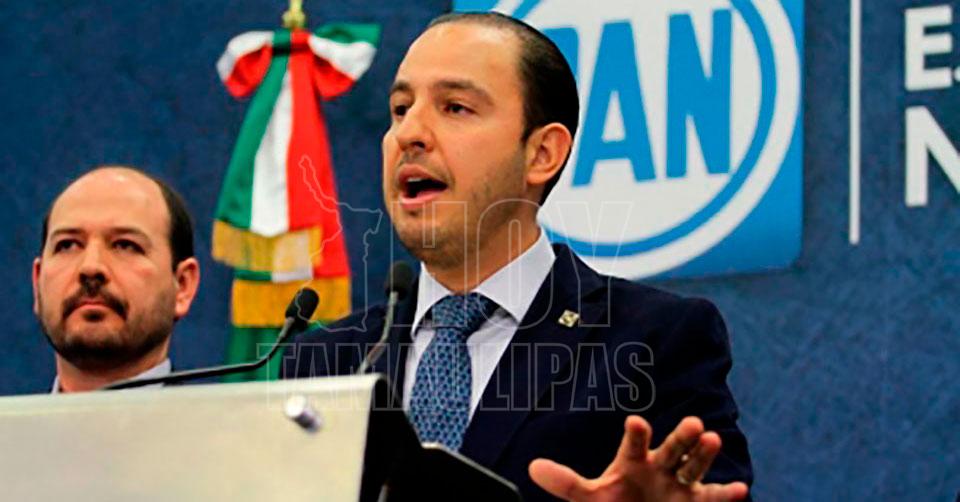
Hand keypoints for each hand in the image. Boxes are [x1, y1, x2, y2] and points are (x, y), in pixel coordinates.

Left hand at [528, 416, 747, 501]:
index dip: (635, 434)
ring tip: (712, 439)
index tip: (635, 422)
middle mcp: (660, 467)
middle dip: (682, 437)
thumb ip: (566, 484)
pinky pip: (714, 497)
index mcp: (633, 460)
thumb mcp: (590, 498)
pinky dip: (728, 493)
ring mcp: (680, 484)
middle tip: (693, 422)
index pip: (634, 444)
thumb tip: (533, 467)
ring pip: (694, 466)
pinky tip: (741, 488)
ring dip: (704, 454)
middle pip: (672, 449)